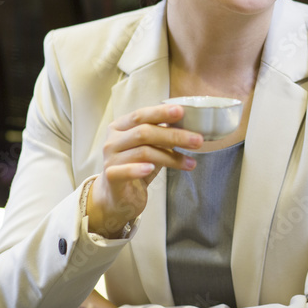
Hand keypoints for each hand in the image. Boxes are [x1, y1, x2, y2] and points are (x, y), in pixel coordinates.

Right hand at [88, 104, 202, 237]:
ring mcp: (110, 159)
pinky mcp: (111, 178)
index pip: (140, 115)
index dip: (161, 112)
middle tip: (197, 140)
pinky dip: (138, 169)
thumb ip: (162, 135)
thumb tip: (189, 125)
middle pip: (144, 132)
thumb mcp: (150, 147)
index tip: (182, 111)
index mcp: (120, 127)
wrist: (118, 196)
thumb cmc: (137, 165)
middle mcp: (112, 140)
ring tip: (191, 162)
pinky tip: (151, 169)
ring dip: (171, 157)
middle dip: (174, 135)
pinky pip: (124, 171)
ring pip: (143, 152)